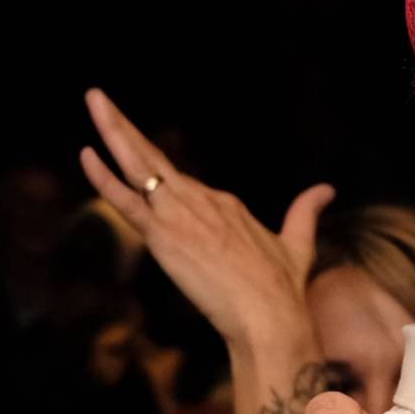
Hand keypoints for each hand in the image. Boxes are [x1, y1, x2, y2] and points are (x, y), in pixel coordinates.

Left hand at [78, 89, 330, 360]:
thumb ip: (305, 212)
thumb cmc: (281, 288)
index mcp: (225, 204)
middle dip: (121, 125)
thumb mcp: (297, 244)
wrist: (269, 316)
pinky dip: (105, 178)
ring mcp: (181, 215)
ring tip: (94, 101)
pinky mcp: (164, 236)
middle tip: (96, 96)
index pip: (180, 184)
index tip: (133, 161)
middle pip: (153, 157)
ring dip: (112, 133)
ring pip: (138, 167)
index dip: (155, 173)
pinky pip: (127, 201)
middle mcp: (201, 200)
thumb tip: (327, 188)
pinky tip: (87, 154)